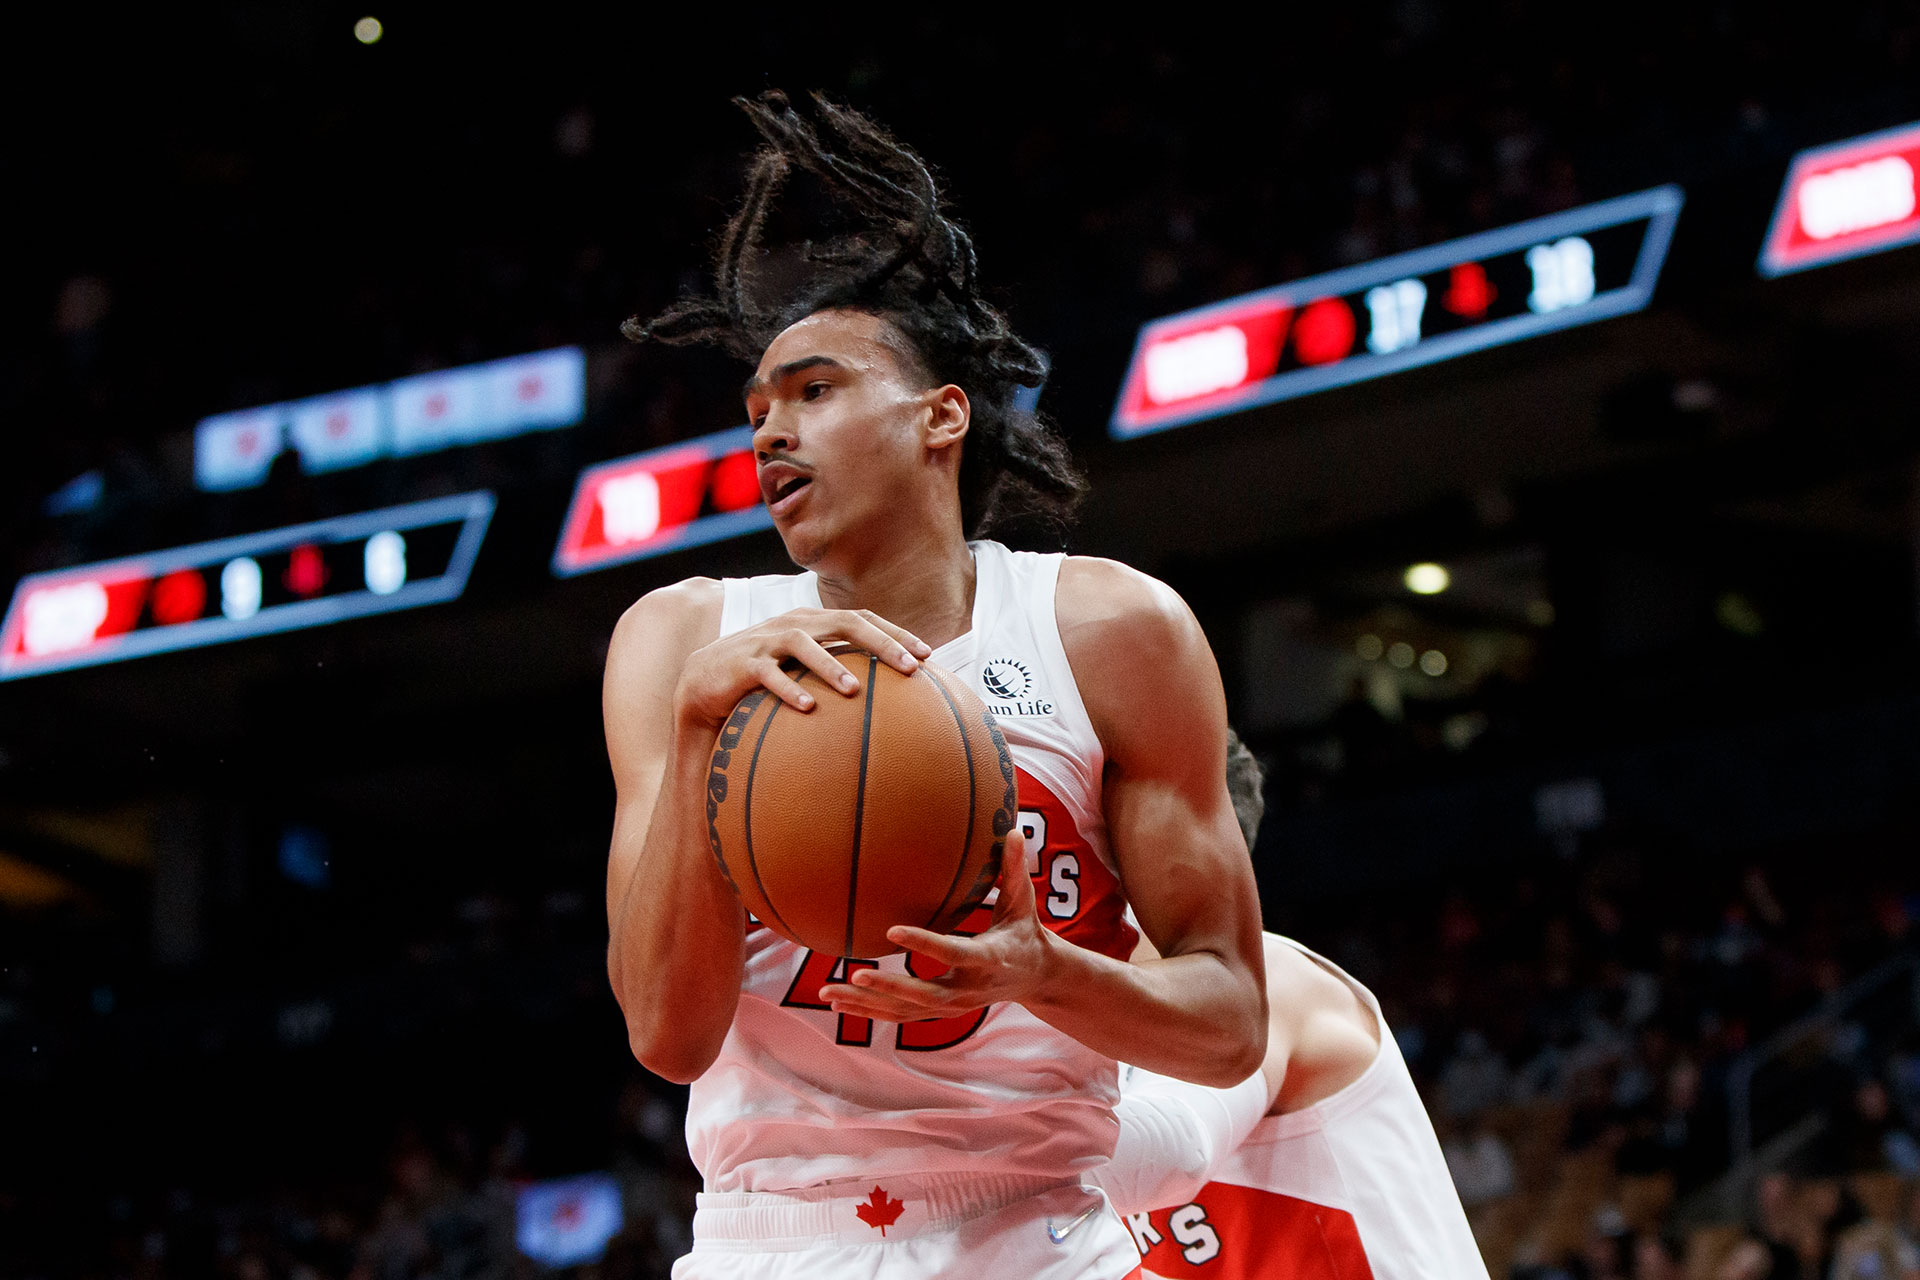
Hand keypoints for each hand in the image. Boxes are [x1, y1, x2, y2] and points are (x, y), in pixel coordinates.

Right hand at [672, 608, 931, 733]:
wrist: (704, 683)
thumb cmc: (766, 679)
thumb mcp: (804, 671)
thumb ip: (839, 672)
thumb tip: (887, 701)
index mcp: (814, 623)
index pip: (862, 618)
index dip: (895, 633)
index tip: (927, 655)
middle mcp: (795, 625)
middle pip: (844, 622)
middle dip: (881, 642)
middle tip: (910, 668)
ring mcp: (767, 641)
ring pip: (804, 644)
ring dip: (831, 665)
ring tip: (855, 690)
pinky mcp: (743, 664)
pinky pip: (768, 675)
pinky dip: (788, 689)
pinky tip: (808, 708)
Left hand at [820, 828, 1055, 1021]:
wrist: (1035, 979)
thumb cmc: (1024, 932)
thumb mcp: (1022, 903)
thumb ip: (1014, 869)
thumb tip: (1014, 830)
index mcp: (987, 959)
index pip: (952, 952)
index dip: (923, 943)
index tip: (891, 930)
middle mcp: (968, 991)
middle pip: (922, 994)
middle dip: (888, 986)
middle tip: (854, 973)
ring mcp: (951, 1007)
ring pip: (903, 1011)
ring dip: (866, 1003)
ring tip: (829, 991)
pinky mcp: (939, 1013)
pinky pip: (899, 1016)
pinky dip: (869, 1011)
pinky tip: (838, 1002)